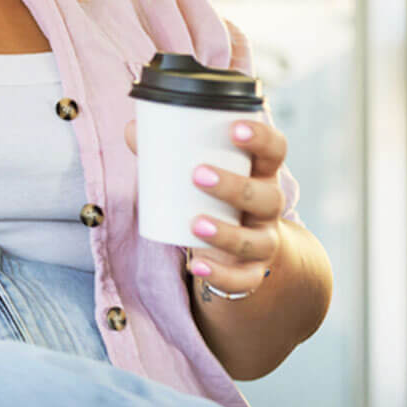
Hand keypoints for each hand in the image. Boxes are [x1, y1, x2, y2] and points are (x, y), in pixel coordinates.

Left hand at [124, 118, 285, 296]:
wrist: (242, 248)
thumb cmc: (215, 196)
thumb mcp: (201, 171)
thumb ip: (169, 151)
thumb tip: (132, 129)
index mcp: (260, 173)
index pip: (275, 150)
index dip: (262, 138)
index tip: (234, 128)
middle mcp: (269, 206)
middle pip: (267, 196)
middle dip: (234, 186)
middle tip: (198, 174)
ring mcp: (264, 241)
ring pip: (255, 240)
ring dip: (226, 232)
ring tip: (194, 223)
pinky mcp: (252, 272)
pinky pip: (243, 279)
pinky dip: (220, 274)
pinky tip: (197, 265)